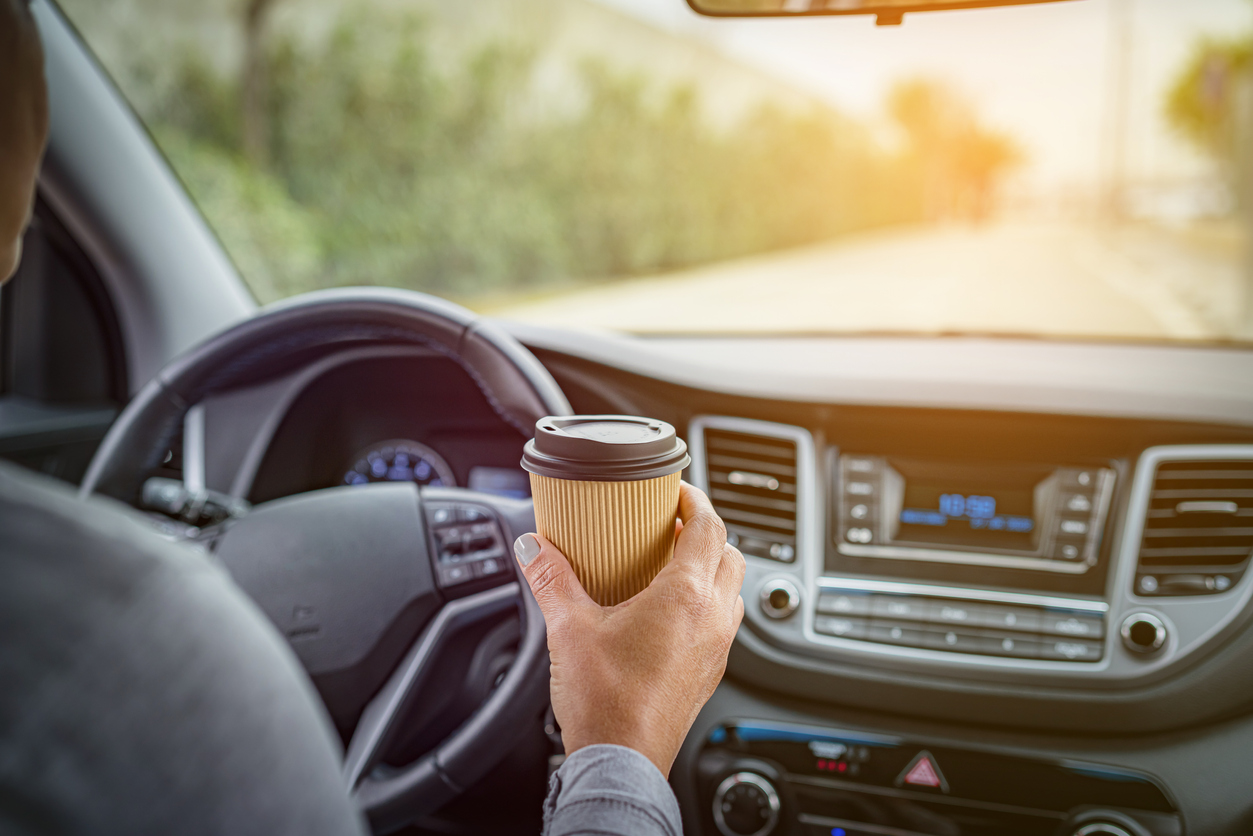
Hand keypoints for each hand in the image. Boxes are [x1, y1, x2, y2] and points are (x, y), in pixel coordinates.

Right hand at [513, 481, 744, 777]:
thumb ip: (550, 579)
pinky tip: (669, 615)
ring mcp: (717, 648)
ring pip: (732, 591)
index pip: (709, 527)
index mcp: (686, 596)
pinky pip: (722, 623)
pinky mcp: (710, 673)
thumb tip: (532, 547)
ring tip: (672, 566)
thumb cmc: (606, 702)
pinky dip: (706, 605)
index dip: (696, 501)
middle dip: (705, 533)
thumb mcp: (569, 629)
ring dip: (710, 570)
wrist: (622, 762)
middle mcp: (713, 618)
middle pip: (729, 554)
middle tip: (673, 525)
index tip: (679, 491)